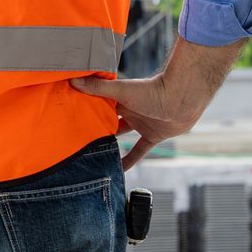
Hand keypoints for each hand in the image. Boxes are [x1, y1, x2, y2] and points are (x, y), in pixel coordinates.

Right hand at [70, 37, 242, 169]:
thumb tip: (73, 81)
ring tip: (92, 153)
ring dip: (110, 143)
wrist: (182, 100)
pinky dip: (129, 159)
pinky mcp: (153, 136)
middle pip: (108, 119)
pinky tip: (118, 170)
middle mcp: (129, 109)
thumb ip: (99, 88)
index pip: (98, 102)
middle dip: (95, 127)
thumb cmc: (153, 90)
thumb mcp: (122, 91)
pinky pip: (139, 150)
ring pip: (121, 135)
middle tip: (76, 139)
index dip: (85, 108)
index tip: (68, 115)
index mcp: (120, 97)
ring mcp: (141, 123)